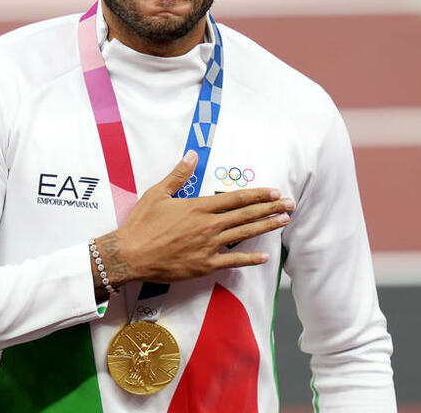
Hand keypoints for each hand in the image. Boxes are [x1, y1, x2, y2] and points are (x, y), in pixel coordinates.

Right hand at [91, 151, 293, 294]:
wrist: (131, 254)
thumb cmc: (143, 223)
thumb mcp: (158, 193)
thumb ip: (178, 175)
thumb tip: (192, 155)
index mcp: (198, 207)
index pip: (235, 199)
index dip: (257, 195)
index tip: (274, 191)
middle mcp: (208, 225)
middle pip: (245, 215)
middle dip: (270, 208)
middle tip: (290, 204)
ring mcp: (209, 246)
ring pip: (243, 235)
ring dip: (265, 227)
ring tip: (284, 221)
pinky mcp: (205, 265)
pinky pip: (232, 262)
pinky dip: (250, 259)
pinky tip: (264, 257)